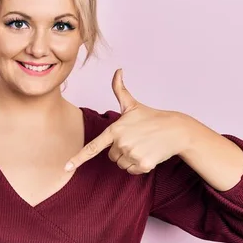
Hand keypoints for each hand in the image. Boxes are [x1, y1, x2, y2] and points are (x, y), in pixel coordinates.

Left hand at [65, 69, 191, 174]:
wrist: (175, 130)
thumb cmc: (152, 117)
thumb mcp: (132, 105)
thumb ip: (119, 89)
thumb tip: (118, 70)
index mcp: (115, 129)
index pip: (93, 146)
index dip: (78, 158)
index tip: (66, 168)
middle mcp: (121, 142)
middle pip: (111, 156)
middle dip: (121, 150)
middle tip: (135, 140)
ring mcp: (132, 153)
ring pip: (121, 165)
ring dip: (130, 159)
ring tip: (143, 146)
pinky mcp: (143, 164)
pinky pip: (133, 171)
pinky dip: (139, 166)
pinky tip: (148, 154)